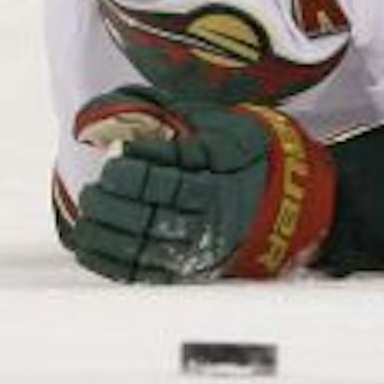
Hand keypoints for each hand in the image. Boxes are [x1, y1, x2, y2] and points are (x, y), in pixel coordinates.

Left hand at [66, 86, 336, 282]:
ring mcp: (200, 250)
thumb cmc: (253, 154)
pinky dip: (110, 261)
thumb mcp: (220, 125)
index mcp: (219, 184)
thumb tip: (117, 111)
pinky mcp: (190, 270)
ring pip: (143, 248)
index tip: (114, 158)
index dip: (135, 171)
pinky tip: (89, 245)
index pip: (168, 181)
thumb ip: (171, 119)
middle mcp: (210, 222)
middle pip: (150, 217)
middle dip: (114, 203)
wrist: (295, 201)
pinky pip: (143, 273)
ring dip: (106, 233)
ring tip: (87, 215)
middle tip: (94, 187)